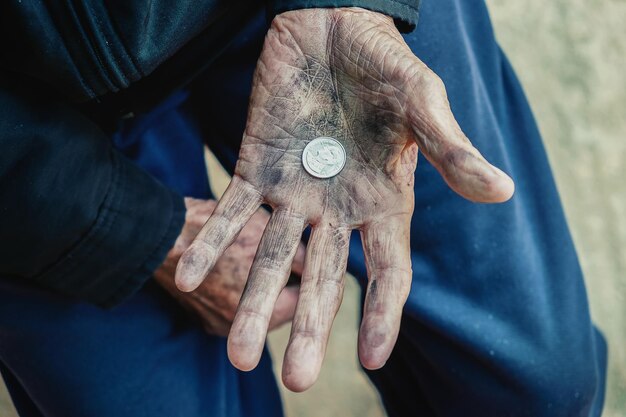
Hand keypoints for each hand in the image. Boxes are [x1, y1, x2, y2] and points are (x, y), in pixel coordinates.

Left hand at [176, 8, 513, 389]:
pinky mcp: (254, 167)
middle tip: (296, 381)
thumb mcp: (422, 102)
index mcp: (383, 201)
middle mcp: (337, 209)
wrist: (330, 24)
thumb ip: (451, 150)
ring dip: (253, 301)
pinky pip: (230, 212)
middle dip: (311, 328)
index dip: (384, 314)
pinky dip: (211, 242)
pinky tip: (188, 276)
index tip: (372, 359)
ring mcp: (293, 192)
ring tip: (238, 354)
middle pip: (325, 278)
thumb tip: (502, 191)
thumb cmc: (384, 64)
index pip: (389, 270)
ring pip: (271, 256)